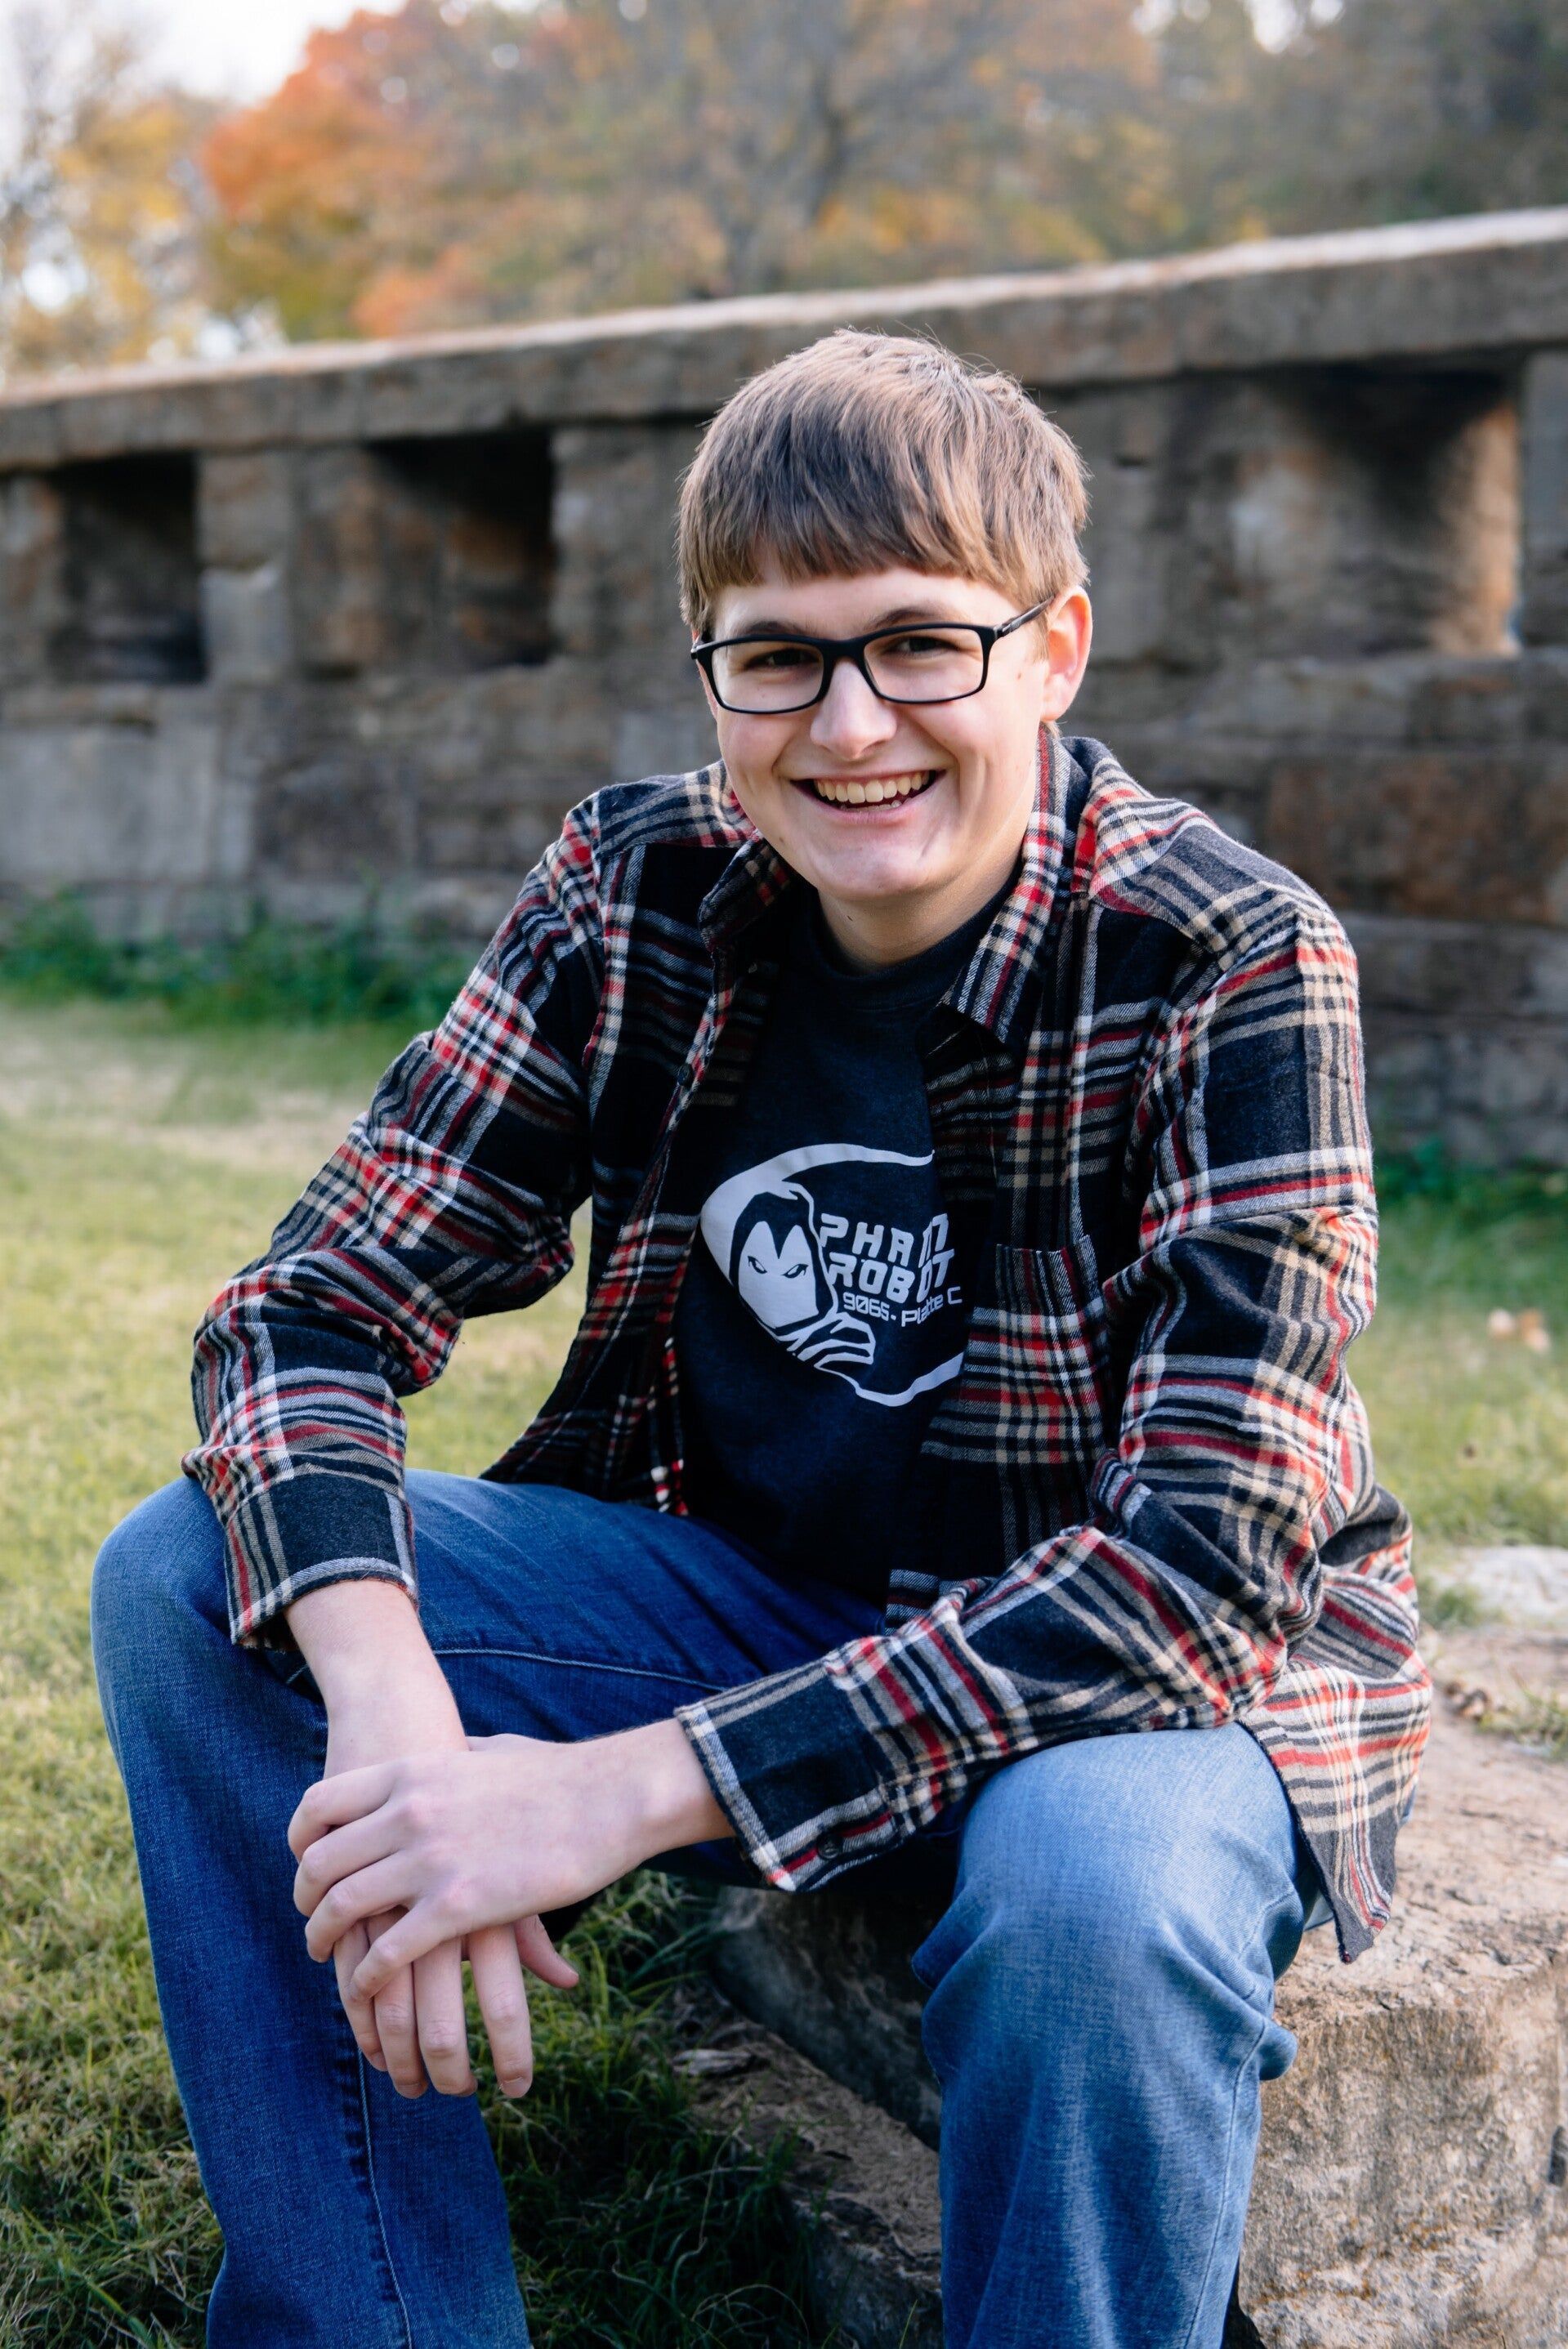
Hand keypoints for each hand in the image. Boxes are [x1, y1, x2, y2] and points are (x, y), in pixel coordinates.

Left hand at [285, 1578, 577, 2098]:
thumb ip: (459, 1755)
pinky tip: (368, 1987)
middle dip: (305, 1897)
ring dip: (323, 1938)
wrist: (609, 1796)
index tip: (304, 1864)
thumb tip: (455, 1750)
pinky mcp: (458, 1906)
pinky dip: (367, 1976)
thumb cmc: (558, 1775)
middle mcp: (407, 1810)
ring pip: (343, 1908)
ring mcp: (429, 1859)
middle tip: (312, 1920)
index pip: (320, 1805)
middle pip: (321, 1862)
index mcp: (411, 1770)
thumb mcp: (491, 1751)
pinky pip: (387, 1951)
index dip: (299, 1841)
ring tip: (326, 1956)